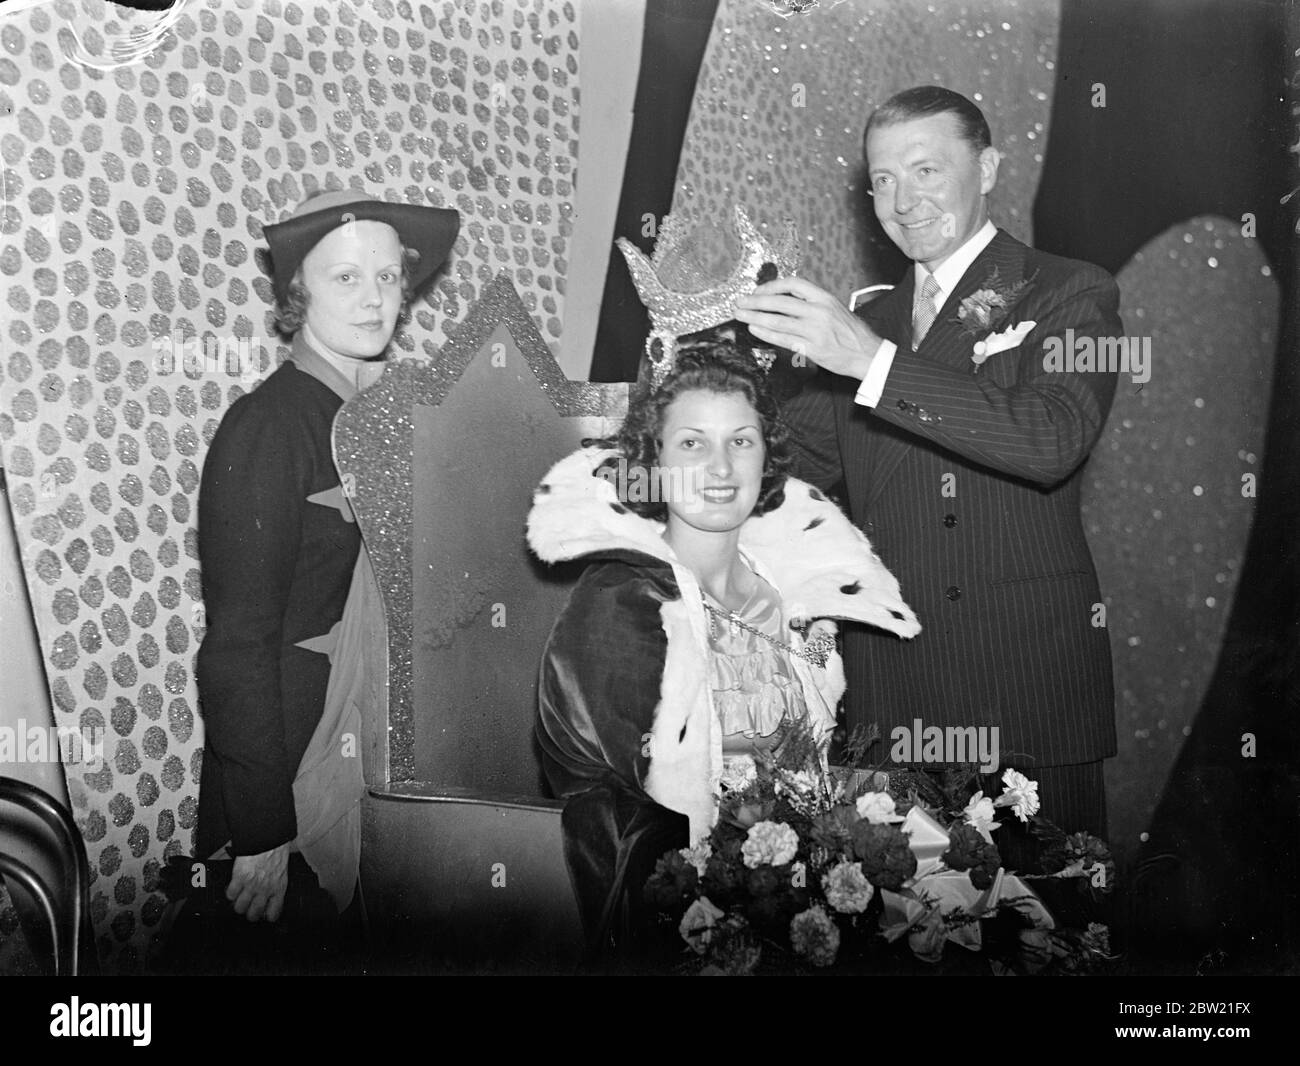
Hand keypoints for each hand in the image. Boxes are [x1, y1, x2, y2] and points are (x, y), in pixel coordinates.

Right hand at [228, 844, 289, 922]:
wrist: (269, 837)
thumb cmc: (276, 851)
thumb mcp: (281, 871)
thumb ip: (275, 885)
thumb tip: (269, 895)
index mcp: (279, 888)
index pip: (273, 913)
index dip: (266, 916)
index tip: (263, 914)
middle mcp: (265, 889)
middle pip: (253, 914)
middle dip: (249, 913)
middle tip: (247, 907)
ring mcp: (252, 884)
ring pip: (240, 907)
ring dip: (238, 904)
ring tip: (239, 898)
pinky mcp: (240, 877)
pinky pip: (231, 894)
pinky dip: (230, 892)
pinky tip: (234, 886)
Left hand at [734, 276, 883, 379]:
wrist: (869, 354)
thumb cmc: (851, 333)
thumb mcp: (835, 309)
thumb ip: (812, 304)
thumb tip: (783, 301)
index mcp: (825, 298)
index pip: (793, 284)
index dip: (772, 285)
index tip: (758, 290)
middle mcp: (819, 311)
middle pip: (781, 301)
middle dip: (756, 301)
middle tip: (740, 302)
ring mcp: (816, 330)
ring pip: (779, 320)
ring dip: (755, 316)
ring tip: (740, 314)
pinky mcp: (813, 348)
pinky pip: (784, 339)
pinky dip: (767, 333)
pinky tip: (754, 329)